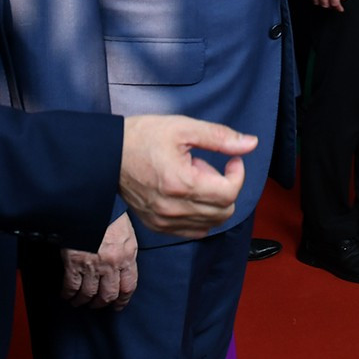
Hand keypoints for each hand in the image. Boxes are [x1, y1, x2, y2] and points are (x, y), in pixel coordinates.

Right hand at [61, 213, 137, 309]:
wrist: (89, 203)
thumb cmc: (108, 212)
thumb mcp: (126, 231)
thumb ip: (126, 251)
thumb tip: (123, 266)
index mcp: (127, 254)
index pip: (129, 286)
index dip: (123, 299)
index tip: (119, 304)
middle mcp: (112, 263)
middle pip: (109, 294)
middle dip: (102, 302)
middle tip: (98, 304)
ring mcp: (93, 264)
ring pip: (89, 293)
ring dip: (84, 301)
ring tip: (80, 302)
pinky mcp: (74, 262)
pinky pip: (71, 285)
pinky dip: (69, 294)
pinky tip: (67, 295)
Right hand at [119, 115, 256, 238]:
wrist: (108, 155)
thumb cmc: (143, 137)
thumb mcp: (184, 127)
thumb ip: (220, 137)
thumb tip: (250, 144)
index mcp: (182, 184)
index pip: (230, 193)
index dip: (238, 174)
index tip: (231, 159)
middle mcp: (174, 208)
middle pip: (224, 211)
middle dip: (226, 187)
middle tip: (208, 166)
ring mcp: (164, 221)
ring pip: (211, 223)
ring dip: (213, 202)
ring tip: (195, 179)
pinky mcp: (157, 226)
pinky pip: (193, 231)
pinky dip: (200, 216)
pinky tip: (189, 195)